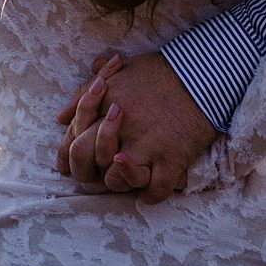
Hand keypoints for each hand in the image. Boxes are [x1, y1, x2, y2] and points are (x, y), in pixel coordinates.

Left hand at [58, 50, 216, 204]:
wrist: (205, 72)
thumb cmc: (162, 70)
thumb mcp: (120, 72)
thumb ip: (86, 93)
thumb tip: (60, 117)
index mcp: (105, 104)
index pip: (73, 136)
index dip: (68, 152)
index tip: (71, 162)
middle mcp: (121, 126)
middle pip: (85, 159)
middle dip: (85, 171)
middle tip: (95, 173)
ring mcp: (146, 144)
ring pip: (115, 181)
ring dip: (117, 182)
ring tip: (125, 177)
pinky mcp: (171, 157)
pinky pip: (154, 191)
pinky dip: (150, 195)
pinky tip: (148, 190)